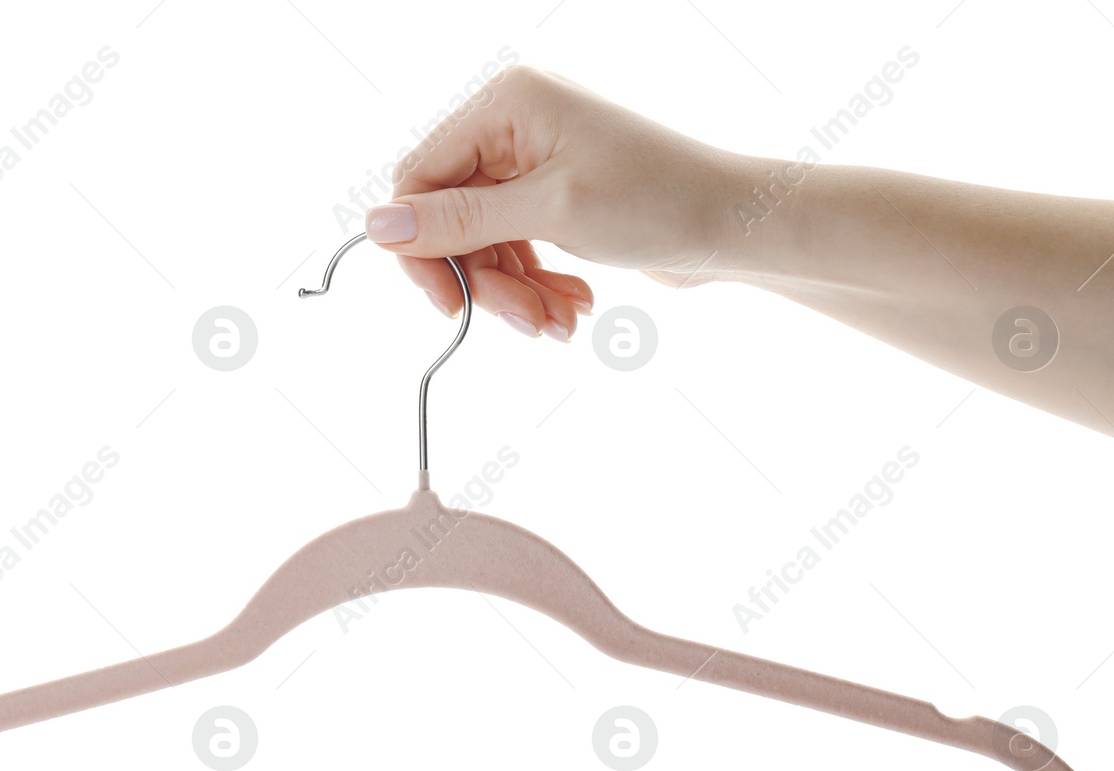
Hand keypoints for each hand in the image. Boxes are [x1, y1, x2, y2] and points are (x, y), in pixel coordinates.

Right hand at [364, 65, 745, 341]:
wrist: (737, 224)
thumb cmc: (658, 200)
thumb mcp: (549, 212)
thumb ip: (459, 221)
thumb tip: (376, 227)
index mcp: (505, 104)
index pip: (420, 180)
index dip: (423, 249)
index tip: (450, 306)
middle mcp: (514, 125)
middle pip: (451, 218)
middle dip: (484, 279)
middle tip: (523, 322)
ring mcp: (534, 162)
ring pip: (483, 244)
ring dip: (514, 293)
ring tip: (558, 323)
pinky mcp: (555, 198)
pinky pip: (516, 250)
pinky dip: (536, 287)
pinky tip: (573, 308)